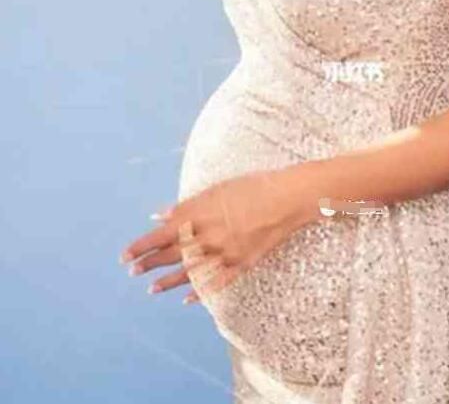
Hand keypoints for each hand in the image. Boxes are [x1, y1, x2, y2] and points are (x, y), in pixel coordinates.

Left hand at [120, 166, 319, 303]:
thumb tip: (159, 216)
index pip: (160, 236)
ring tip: (152, 289)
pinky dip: (201, 292)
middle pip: (171, 255)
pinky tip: (187, 299)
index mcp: (199, 217)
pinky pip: (216, 283)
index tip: (124, 256)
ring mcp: (224, 254)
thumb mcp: (216, 189)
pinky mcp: (241, 264)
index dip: (141, 247)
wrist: (287, 199)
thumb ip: (186, 206)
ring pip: (190, 273)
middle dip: (150, 264)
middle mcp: (207, 238)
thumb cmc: (252, 187)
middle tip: (133, 272)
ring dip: (168, 282)